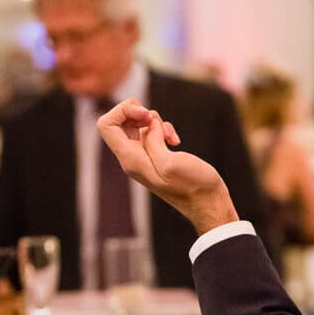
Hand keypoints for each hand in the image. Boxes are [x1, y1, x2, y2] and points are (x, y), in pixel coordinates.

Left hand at [97, 100, 239, 234]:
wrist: (207, 203)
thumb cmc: (193, 186)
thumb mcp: (171, 163)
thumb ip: (153, 140)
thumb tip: (149, 124)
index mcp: (131, 160)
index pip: (106, 125)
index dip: (123, 111)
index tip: (146, 114)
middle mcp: (132, 159)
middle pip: (118, 123)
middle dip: (138, 113)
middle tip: (157, 120)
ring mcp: (143, 158)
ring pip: (137, 126)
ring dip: (153, 121)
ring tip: (171, 135)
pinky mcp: (156, 158)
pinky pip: (150, 134)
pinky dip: (162, 130)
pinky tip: (175, 140)